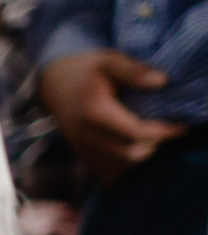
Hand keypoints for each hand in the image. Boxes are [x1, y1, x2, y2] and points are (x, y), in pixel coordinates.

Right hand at [39, 49, 181, 180]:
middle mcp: (85, 134)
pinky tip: (131, 148)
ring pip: (119, 166)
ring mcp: (81, 148)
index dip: (161, 132)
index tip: (178, 126)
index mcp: (94, 112)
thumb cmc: (86, 71)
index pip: (133, 133)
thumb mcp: (109, 61)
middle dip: (152, 144)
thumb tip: (162, 81)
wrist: (55, 84)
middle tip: (164, 131)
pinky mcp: (81, 155)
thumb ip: (134, 71)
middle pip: (129, 154)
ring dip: (140, 155)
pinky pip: (107, 173)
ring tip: (148, 138)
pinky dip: (125, 166)